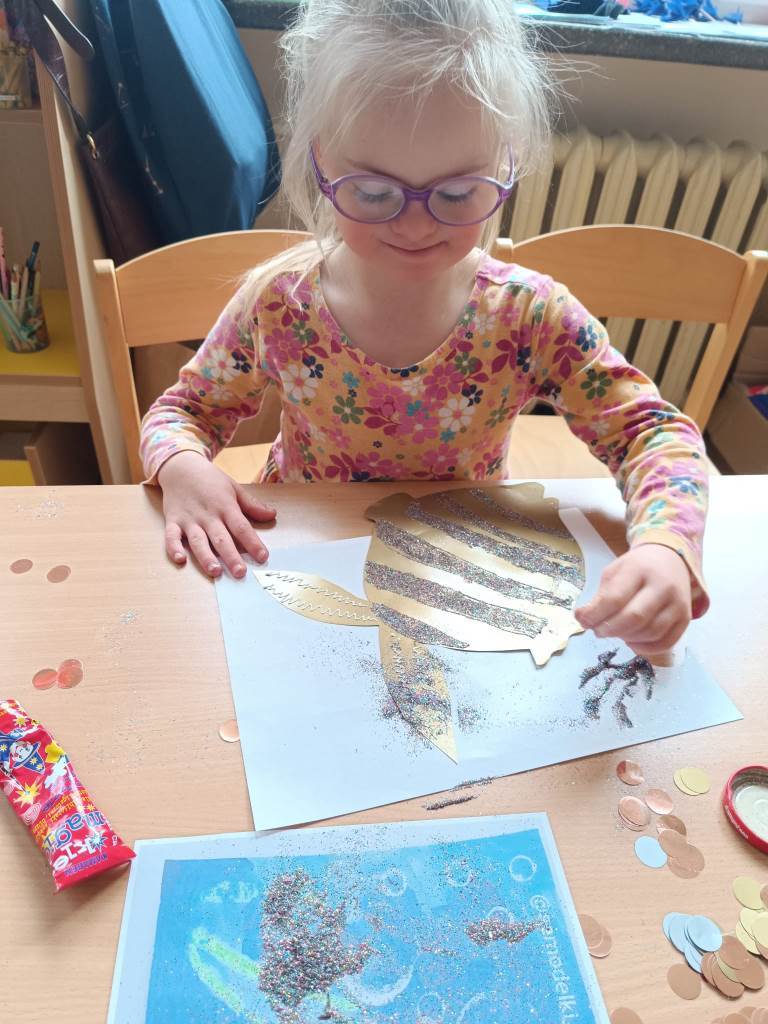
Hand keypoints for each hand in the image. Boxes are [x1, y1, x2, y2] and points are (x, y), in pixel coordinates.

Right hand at [157, 451, 275, 577]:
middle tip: (240, 573)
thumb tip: (272, 515)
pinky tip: (180, 560)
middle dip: (231, 556)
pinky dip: (173, 548)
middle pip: (221, 538)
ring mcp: (189, 519)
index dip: (253, 543)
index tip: (263, 557)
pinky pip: (171, 536)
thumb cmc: (210, 479)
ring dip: (206, 557)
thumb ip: (252, 504)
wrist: (180, 467)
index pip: (242, 527)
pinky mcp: (173, 521)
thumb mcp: (234, 487)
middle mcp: (208, 515)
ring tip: (215, 571)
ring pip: (198, 541)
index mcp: (225, 506)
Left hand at [574, 544, 691, 656]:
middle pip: (634, 618)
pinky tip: (631, 641)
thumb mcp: (615, 571)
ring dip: (626, 638)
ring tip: (614, 632)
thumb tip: (583, 619)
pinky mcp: (686, 619)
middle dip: (610, 629)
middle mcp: (663, 586)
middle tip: (598, 630)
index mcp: (640, 569)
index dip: (595, 614)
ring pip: (650, 632)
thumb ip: (601, 595)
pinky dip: (645, 648)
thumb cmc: (637, 567)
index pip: (615, 598)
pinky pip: (666, 642)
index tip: (582, 620)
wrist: (671, 560)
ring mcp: (678, 603)